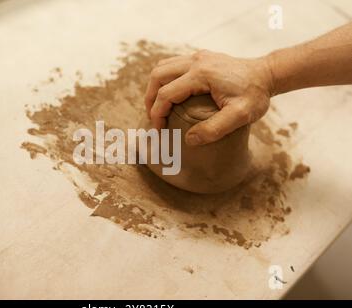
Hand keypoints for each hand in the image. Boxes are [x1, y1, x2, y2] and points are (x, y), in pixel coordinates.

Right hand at [144, 50, 273, 145]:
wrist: (268, 74)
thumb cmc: (255, 95)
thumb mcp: (240, 116)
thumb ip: (214, 129)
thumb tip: (189, 139)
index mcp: (201, 74)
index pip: (166, 93)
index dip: (157, 113)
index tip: (159, 130)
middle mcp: (196, 61)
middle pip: (157, 76)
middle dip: (150, 99)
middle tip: (154, 119)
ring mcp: (197, 57)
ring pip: (162, 67)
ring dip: (155, 87)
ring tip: (158, 107)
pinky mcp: (201, 57)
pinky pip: (172, 65)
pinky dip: (165, 79)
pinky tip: (170, 94)